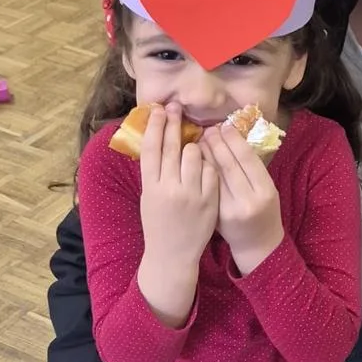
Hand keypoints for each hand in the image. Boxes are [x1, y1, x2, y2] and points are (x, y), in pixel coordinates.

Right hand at [137, 104, 218, 324]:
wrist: (172, 255)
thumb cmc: (158, 224)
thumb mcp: (149, 198)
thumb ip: (154, 172)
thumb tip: (158, 141)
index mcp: (150, 186)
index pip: (150, 148)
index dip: (155, 126)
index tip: (158, 109)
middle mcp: (169, 188)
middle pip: (172, 146)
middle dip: (174, 123)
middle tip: (176, 107)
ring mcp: (190, 194)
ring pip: (194, 155)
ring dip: (194, 146)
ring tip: (193, 145)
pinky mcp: (209, 200)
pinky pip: (211, 170)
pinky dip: (208, 164)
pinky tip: (206, 163)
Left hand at [202, 122, 283, 274]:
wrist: (256, 245)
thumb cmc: (263, 212)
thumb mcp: (266, 190)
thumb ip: (252, 168)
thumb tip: (231, 138)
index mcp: (265, 191)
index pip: (246, 159)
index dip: (234, 140)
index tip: (224, 126)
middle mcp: (247, 201)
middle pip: (228, 165)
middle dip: (216, 144)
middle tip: (207, 129)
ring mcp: (228, 210)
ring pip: (212, 176)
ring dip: (204, 155)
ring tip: (198, 141)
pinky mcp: (213, 216)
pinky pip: (203, 188)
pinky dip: (197, 172)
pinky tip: (193, 161)